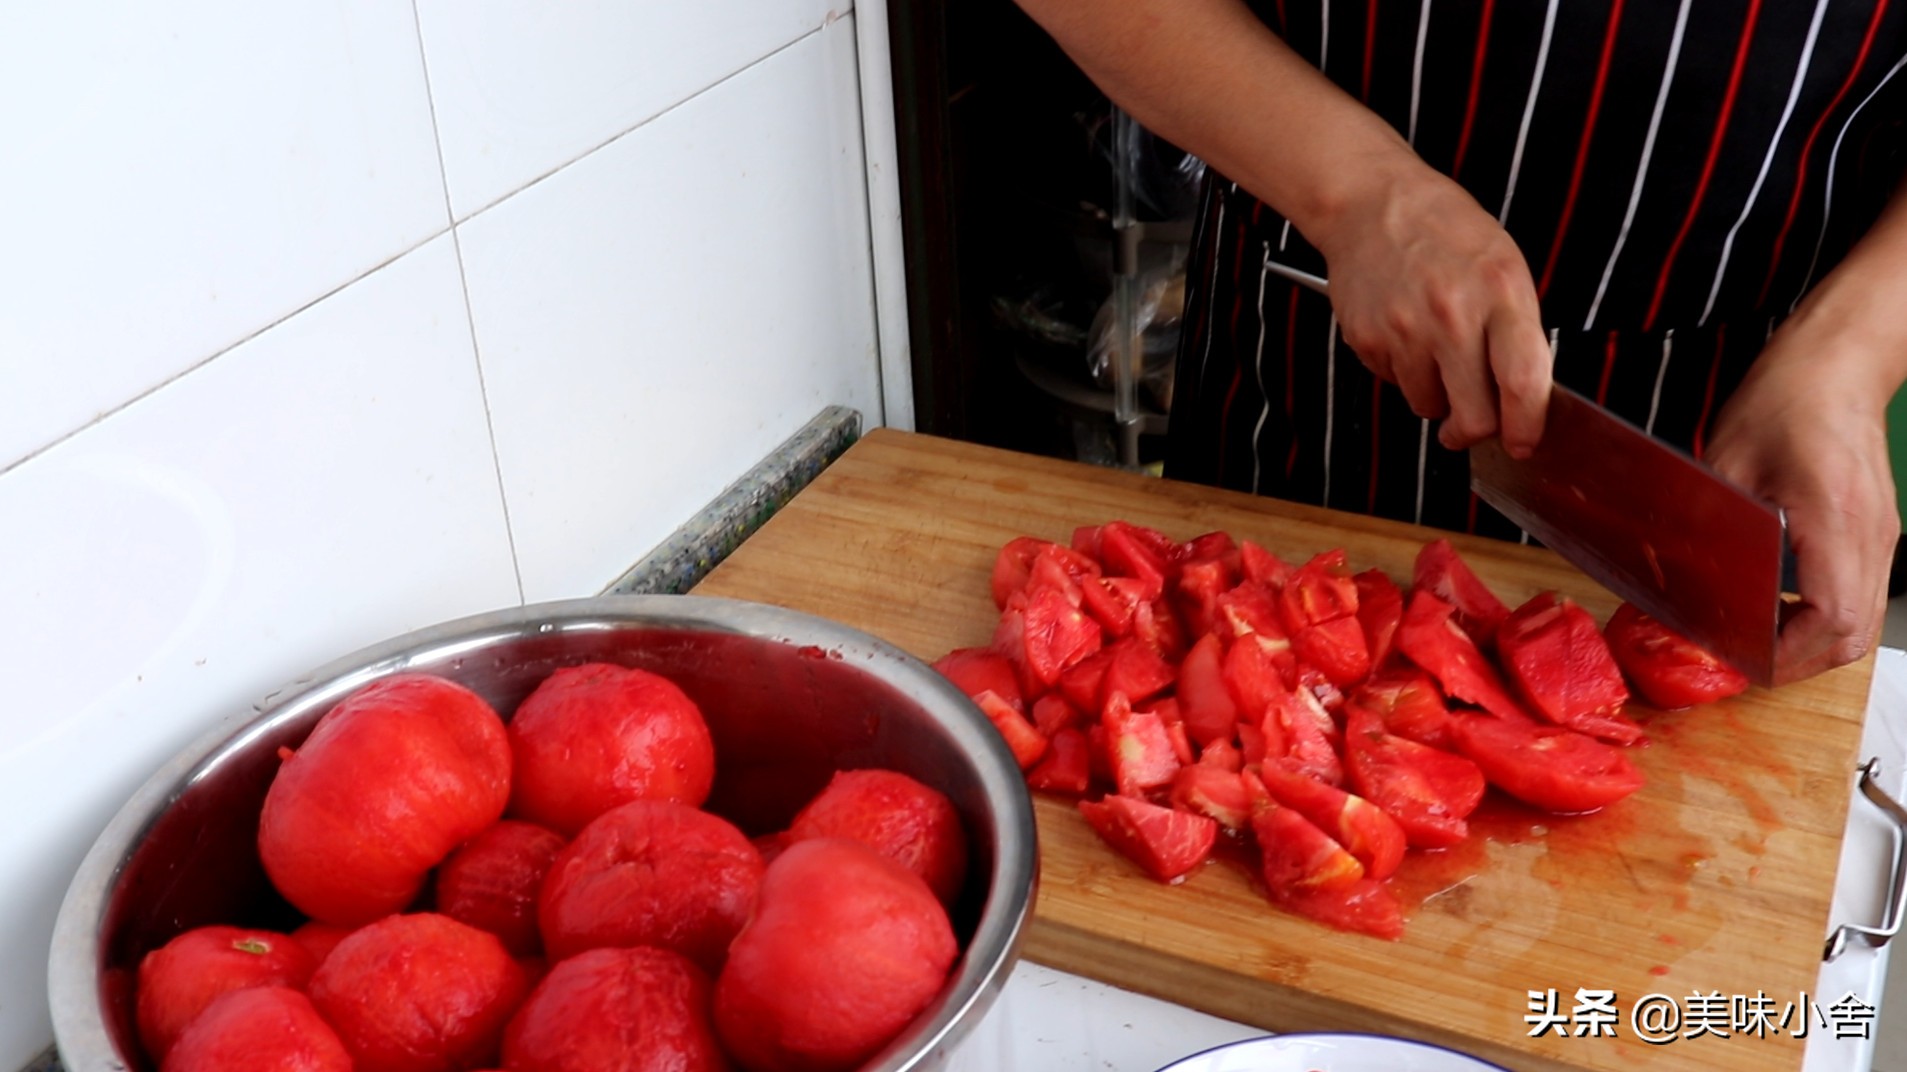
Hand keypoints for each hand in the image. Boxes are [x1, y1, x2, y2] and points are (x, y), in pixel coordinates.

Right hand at [1309, 164, 1554, 455]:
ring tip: (1432, 348)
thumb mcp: (1504, 266)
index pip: (1523, 382)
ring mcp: (1405, 330)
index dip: (1526, 426)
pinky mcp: (1368, 339)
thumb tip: (1521, 400)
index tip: (1523, 442)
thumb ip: (1517, 331)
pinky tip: (1404, 331)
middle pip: (1474, 415)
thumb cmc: (1445, 233)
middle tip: (1472, 425)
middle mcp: (1453, 315)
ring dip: (1435, 393)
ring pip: (1428, 406)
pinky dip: (1403, 370)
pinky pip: (1393, 383)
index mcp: (1500, 292)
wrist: (1373, 204)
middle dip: (1475, 430)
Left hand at [1706, 317, 1900, 684]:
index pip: (1831, 617)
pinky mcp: (1876, 532)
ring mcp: (1881, 536)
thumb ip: (1707, 528)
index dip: (1788, 652)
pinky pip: (1861, 594)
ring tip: (1761, 640)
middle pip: (1854, 633)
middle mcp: (1871, 535)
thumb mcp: (1723, 466)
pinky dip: (1826, 616)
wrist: (1832, 364)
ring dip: (1814, 642)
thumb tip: (1677, 580)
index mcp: (1836, 518)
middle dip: (1800, 660)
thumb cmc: (1784, 401)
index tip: (1745, 658)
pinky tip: (1783, 609)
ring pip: (1862, 620)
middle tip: (1746, 659)